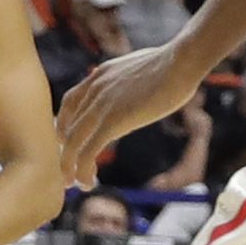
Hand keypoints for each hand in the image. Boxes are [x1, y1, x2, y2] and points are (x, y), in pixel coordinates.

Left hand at [55, 47, 196, 186]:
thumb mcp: (142, 69)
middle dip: (65, 149)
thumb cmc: (173, 64)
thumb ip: (132, 82)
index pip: (71, 102)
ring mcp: (102, 104)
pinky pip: (88, 150)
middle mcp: (95, 88)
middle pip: (66, 124)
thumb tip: (139, 89)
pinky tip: (88, 182)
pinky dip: (83, 169)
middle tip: (68, 168)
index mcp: (101, 75)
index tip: (69, 143)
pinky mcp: (113, 120)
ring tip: (74, 183)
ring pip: (73, 141)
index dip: (66, 125)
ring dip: (69, 165)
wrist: (181, 61)